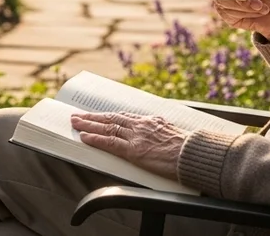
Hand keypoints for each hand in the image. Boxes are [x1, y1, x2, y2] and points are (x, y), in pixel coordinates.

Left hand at [70, 112, 186, 179]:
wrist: (194, 154)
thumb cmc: (189, 148)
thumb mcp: (174, 134)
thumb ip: (161, 132)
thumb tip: (157, 135)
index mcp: (151, 121)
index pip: (124, 116)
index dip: (108, 116)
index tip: (98, 115)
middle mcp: (141, 125)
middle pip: (111, 119)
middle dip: (92, 117)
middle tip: (77, 115)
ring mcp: (136, 137)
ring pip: (106, 128)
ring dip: (88, 125)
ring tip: (75, 123)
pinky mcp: (134, 150)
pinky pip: (109, 143)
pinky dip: (95, 139)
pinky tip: (84, 137)